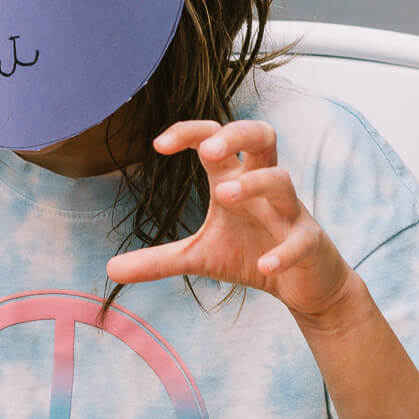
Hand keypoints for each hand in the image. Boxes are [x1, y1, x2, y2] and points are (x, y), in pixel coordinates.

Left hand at [106, 119, 358, 323]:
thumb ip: (158, 259)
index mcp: (237, 180)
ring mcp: (290, 213)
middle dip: (236, 134)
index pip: (216, 139)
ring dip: (256, 184)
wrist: (306, 286)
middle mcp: (265, 187)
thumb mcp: (201, 256)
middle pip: (262, 136)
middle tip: (206, 150)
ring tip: (226, 195)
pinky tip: (265, 264)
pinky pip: (301, 239)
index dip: (190, 133)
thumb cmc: (253, 254)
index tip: (158, 145)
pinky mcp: (310, 243)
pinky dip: (283, 251)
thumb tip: (109, 268)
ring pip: (282, 180)